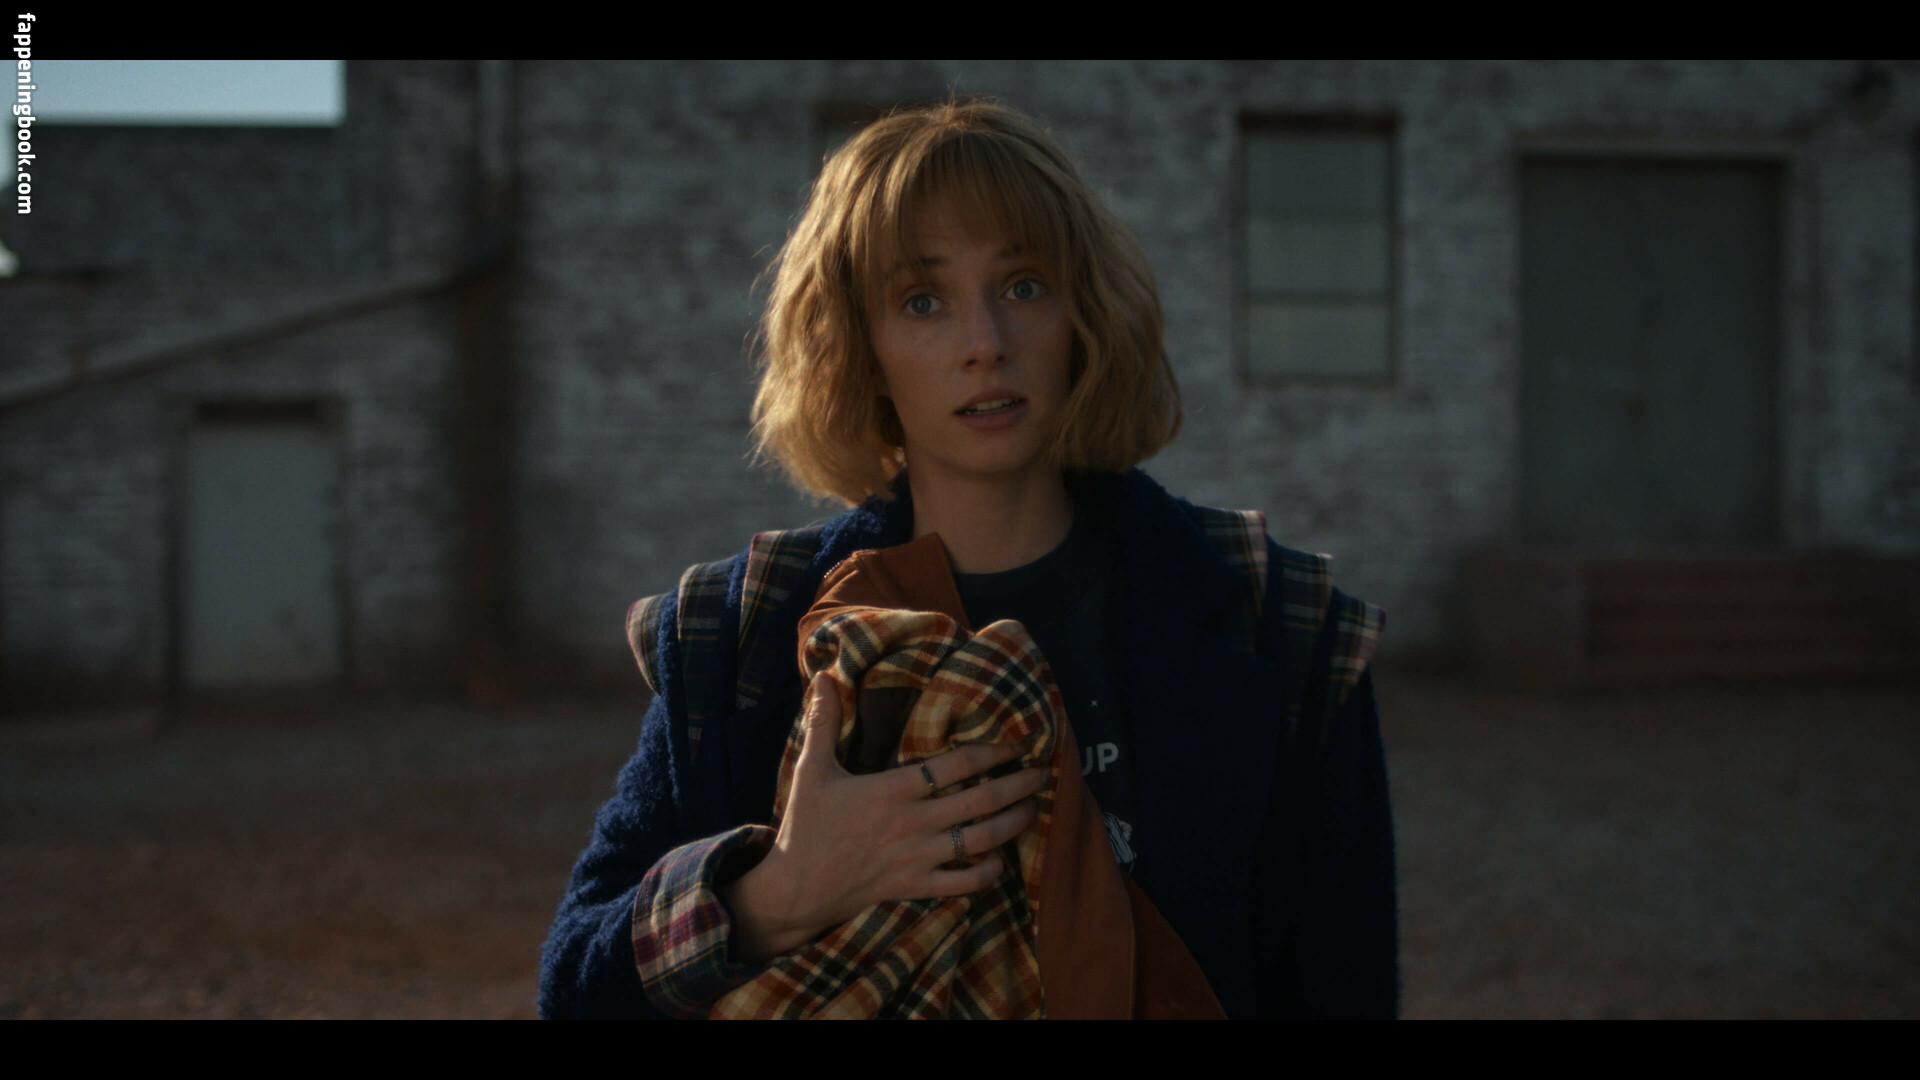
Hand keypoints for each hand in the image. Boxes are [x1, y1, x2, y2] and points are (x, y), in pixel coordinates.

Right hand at [722, 671, 1048, 964]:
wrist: (796, 888)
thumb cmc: (805, 826)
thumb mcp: (809, 769)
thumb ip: (822, 722)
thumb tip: (822, 676)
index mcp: (892, 790)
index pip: (955, 765)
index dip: (992, 751)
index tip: (1018, 742)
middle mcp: (912, 823)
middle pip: (980, 801)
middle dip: (1018, 785)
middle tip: (1044, 773)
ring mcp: (918, 858)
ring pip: (981, 840)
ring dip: (1014, 824)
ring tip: (1034, 808)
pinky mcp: (916, 886)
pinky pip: (964, 883)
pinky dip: (988, 872)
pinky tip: (1000, 858)